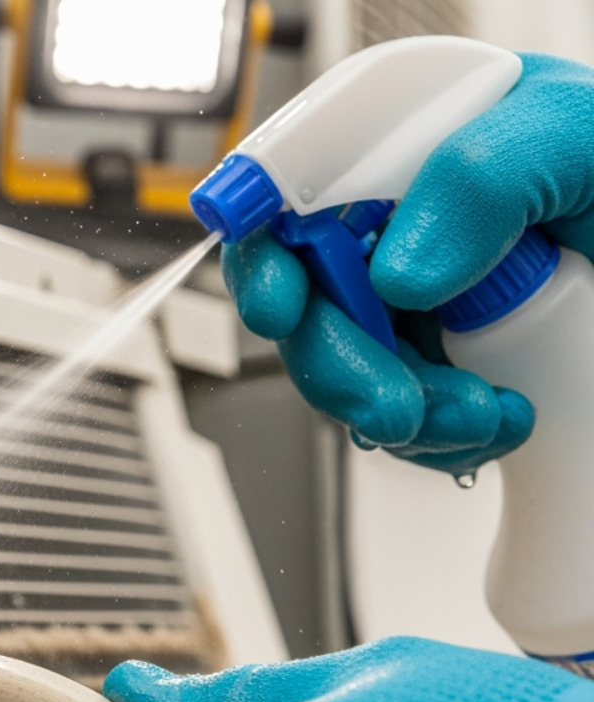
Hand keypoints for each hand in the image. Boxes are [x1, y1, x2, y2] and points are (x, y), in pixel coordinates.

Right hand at [223, 53, 593, 476]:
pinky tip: (497, 420)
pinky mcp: (443, 363)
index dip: (265, 253)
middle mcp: (394, 226)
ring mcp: (414, 301)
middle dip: (337, 363)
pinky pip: (401, 418)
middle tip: (389, 406)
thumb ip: (478, 180)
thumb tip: (393, 273)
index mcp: (402, 150)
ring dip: (399, 414)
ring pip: (346, 373)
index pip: (287, 196)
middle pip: (304, 301)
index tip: (282, 307)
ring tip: (480, 416)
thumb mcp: (571, 135)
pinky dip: (438, 439)